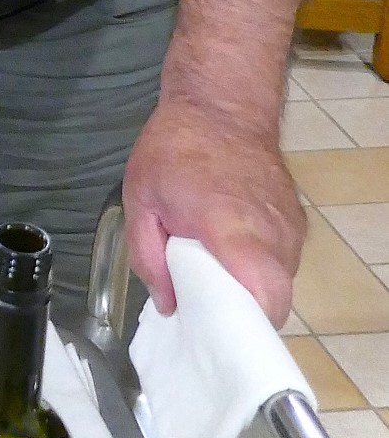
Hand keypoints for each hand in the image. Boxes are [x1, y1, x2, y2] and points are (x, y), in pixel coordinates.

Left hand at [122, 93, 304, 325]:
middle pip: (273, 299)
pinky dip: (260, 269)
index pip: (262, 293)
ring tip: (215, 281)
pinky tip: (231, 257)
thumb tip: (169, 303)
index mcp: (230, 226)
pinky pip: (282, 262)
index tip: (214, 331)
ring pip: (280, 283)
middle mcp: (270, 231)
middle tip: (207, 313)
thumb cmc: (175, 149)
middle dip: (242, 316)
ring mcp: (289, 226)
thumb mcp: (139, 199)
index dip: (243, 324)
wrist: (221, 106)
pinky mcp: (296, 220)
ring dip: (251, 290)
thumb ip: (148, 256)